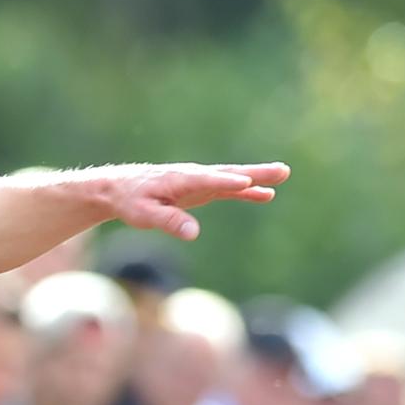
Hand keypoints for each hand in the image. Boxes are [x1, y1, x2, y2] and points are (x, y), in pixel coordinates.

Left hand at [105, 161, 288, 241]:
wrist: (122, 189)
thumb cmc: (131, 201)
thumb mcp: (143, 215)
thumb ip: (167, 222)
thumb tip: (192, 233)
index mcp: (179, 180)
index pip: (206, 181)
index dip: (224, 182)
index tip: (244, 182)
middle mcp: (195, 176)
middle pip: (228, 175)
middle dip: (255, 173)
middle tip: (282, 171)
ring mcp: (201, 182)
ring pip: (232, 179)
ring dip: (257, 178)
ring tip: (282, 176)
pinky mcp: (202, 189)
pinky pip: (228, 189)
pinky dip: (246, 191)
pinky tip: (266, 194)